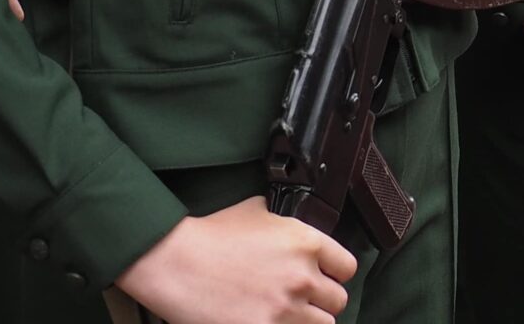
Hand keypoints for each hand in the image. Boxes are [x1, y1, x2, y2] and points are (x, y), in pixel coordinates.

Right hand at [112, 196, 356, 323]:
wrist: (176, 263)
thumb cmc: (211, 236)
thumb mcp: (258, 211)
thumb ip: (287, 223)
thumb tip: (296, 228)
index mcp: (306, 242)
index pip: (347, 268)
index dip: (336, 273)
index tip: (326, 277)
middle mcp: (302, 277)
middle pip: (337, 301)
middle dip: (321, 300)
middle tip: (303, 300)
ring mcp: (284, 309)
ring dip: (306, 320)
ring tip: (287, 314)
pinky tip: (273, 321)